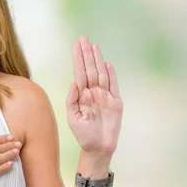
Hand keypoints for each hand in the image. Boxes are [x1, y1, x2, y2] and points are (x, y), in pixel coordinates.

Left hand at [66, 36, 122, 159]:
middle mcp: (93, 92)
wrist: (98, 148)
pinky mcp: (115, 103)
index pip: (79, 72)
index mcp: (82, 95)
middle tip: (84, 38)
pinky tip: (107, 63)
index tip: (76, 45)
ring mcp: (105, 96)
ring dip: (98, 59)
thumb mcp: (72, 118)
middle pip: (90, 69)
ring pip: (101, 73)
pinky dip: (111, 74)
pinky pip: (114, 85)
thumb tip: (73, 83)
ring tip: (94, 46)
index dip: (78, 59)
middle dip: (87, 54)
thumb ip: (71, 101)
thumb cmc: (83, 135)